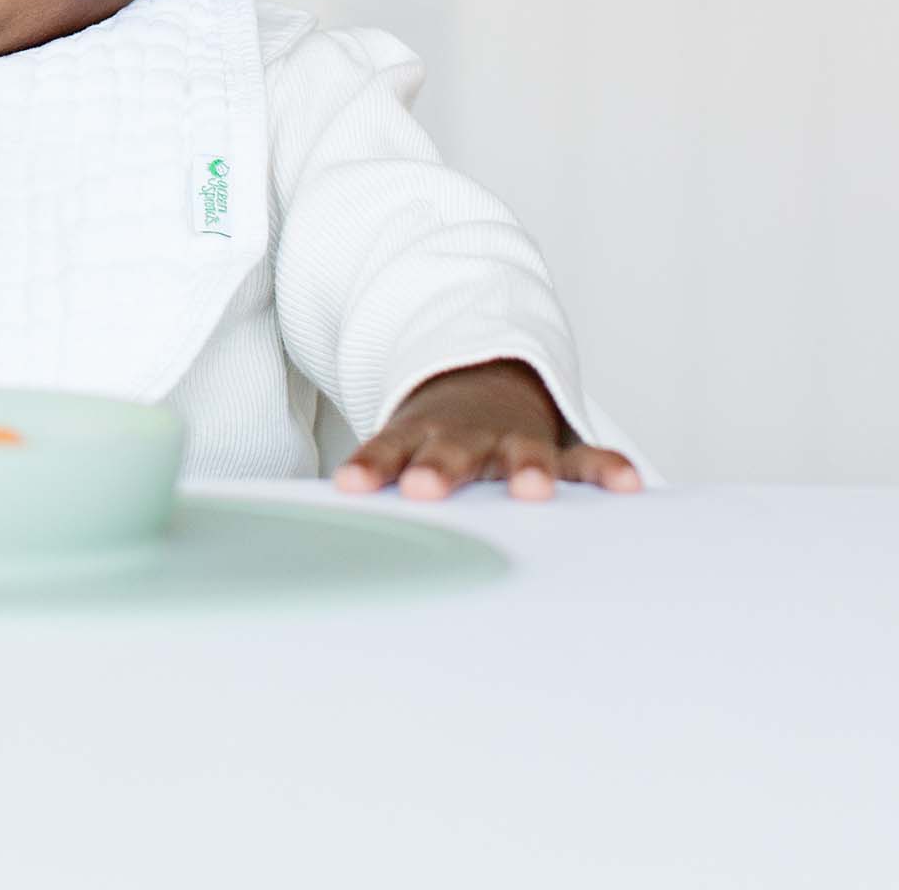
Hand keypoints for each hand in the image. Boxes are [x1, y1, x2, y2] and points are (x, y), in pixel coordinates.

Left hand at [333, 358, 642, 500]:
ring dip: (525, 470)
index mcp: (416, 439)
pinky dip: (605, 471)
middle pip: (448, 453)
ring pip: (520, 455)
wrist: (477, 385)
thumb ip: (373, 484)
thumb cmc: (431, 444)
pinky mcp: (557, 452)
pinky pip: (585, 461)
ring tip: (533, 491)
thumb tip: (302, 544)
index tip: (351, 484)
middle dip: (438, 470)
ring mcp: (512, 442)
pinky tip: (626, 485)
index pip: (387, 450)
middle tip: (426, 488)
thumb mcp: (399, 455)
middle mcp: (463, 439)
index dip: (371, 467)